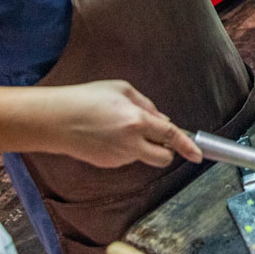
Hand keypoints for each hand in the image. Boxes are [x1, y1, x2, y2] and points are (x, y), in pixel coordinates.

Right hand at [43, 80, 202, 168]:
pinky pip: (126, 157)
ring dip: (141, 146)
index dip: (188, 146)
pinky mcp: (108, 164)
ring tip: (118, 127)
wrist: (56, 120)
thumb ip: (147, 105)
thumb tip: (162, 121)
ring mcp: (119, 157)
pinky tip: (107, 135)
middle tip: (156, 137)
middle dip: (167, 150)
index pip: (171, 136)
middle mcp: (131, 143)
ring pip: (143, 156)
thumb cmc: (86, 98)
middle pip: (163, 158)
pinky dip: (125, 148)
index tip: (198, 155)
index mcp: (136, 121)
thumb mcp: (121, 89)